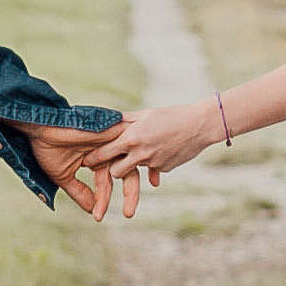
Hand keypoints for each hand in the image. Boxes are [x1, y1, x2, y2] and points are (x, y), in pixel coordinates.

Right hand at [19, 125, 140, 221]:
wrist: (38, 130)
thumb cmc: (48, 148)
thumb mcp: (64, 176)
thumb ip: (80, 192)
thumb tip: (93, 211)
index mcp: (98, 156)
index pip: (110, 178)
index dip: (107, 198)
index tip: (102, 217)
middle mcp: (107, 148)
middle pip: (127, 170)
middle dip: (130, 193)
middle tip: (128, 214)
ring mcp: (110, 139)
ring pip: (130, 161)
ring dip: (131, 186)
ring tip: (128, 210)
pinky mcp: (111, 130)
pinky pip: (131, 143)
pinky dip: (137, 157)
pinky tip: (142, 177)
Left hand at [92, 98, 229, 190]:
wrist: (199, 125)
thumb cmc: (171, 115)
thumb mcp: (146, 114)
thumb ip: (126, 120)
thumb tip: (108, 120)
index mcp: (132, 138)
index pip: (105, 152)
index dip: (93, 157)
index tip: (85, 160)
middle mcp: (140, 153)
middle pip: (115, 171)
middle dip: (112, 168)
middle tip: (109, 161)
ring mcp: (153, 163)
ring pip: (132, 172)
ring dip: (130, 166)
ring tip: (135, 155)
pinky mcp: (164, 168)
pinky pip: (152, 170)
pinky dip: (152, 163)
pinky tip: (161, 150)